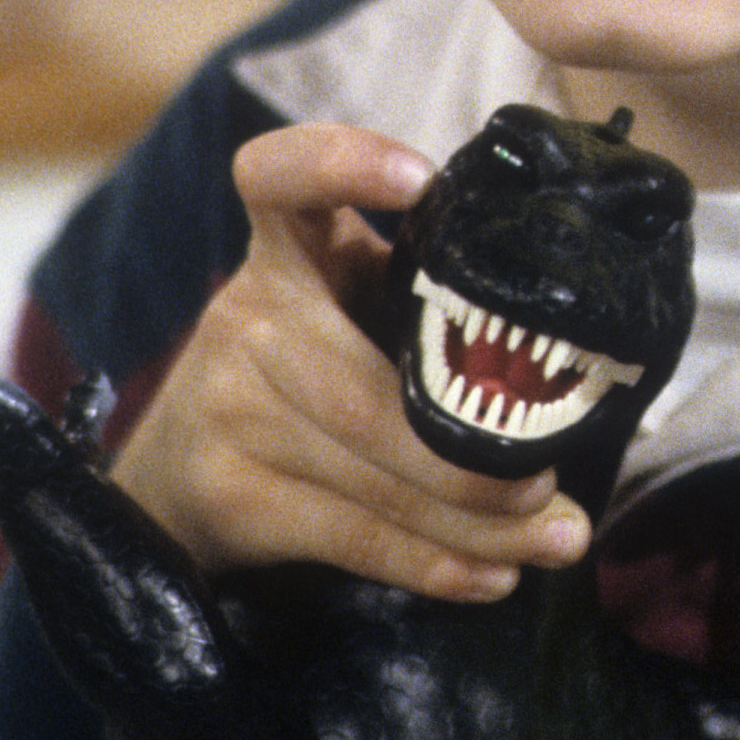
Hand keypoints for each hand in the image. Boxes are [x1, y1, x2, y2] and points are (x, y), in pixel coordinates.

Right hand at [112, 122, 591, 596]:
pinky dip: (431, 562)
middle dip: (473, 453)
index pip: (278, 179)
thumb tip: (568, 388)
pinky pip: (348, 534)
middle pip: (369, 390)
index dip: (339, 163)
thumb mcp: (340, 314)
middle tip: (549, 485)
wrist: (171, 477)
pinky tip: (492, 576)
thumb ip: (422, 314)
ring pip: (372, 473)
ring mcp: (230, 408)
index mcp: (289, 253)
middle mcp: (251, 318)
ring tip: (556, 540)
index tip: (418, 179)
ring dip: (477, 520)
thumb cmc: (299, 380)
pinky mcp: (229, 492)